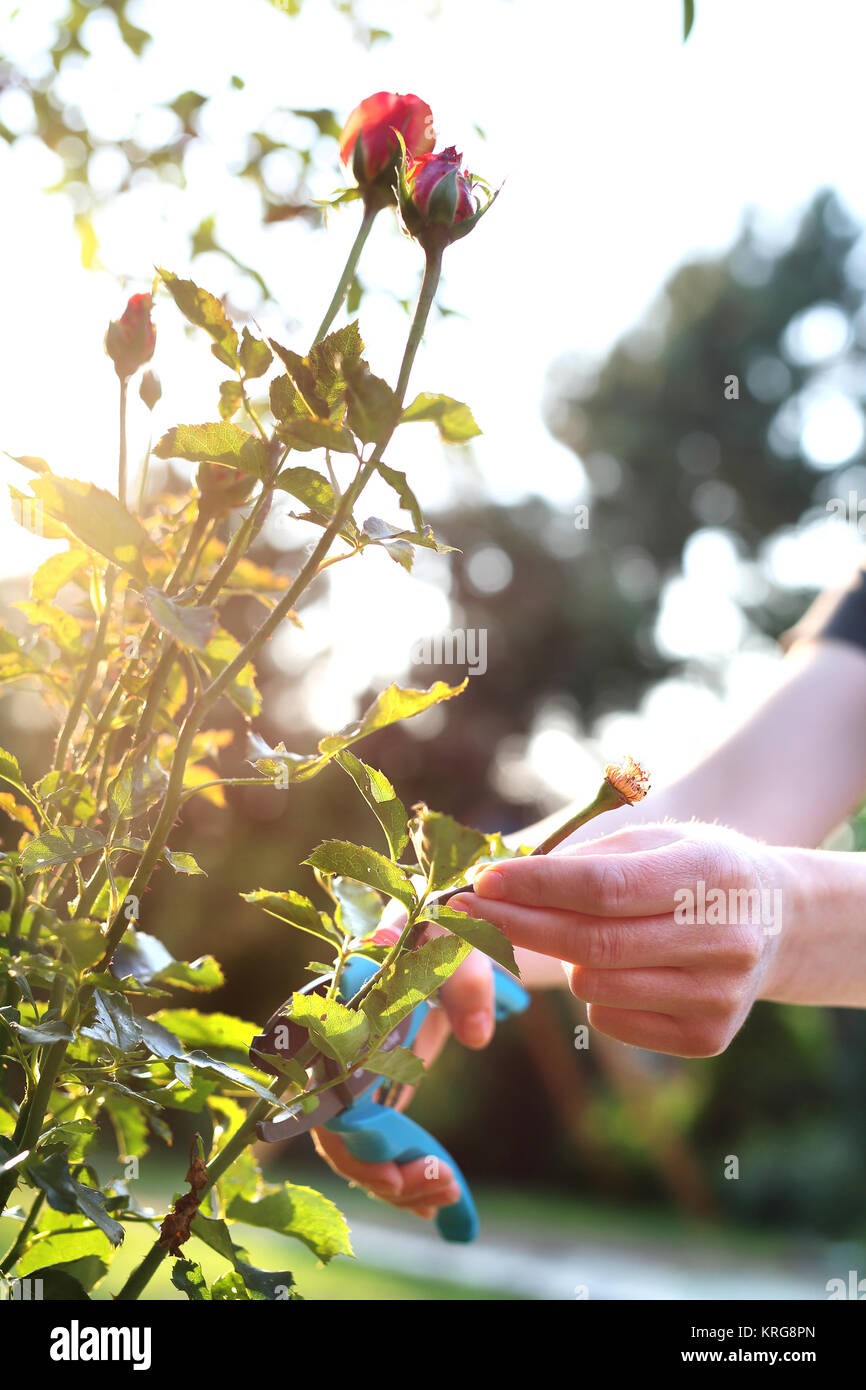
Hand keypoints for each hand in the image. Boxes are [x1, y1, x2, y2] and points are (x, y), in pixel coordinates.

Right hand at [311, 919, 495, 1219]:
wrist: (445, 923)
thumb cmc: (442, 924)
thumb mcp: (457, 938)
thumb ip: (467, 978)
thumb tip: (477, 1035)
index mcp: (337, 1009)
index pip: (319, 1087)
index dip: (348, 1139)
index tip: (392, 1167)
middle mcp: (331, 1045)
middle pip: (332, 1129)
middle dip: (376, 1171)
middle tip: (435, 1186)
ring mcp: (352, 1070)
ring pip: (352, 1146)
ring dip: (393, 1181)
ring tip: (447, 1195)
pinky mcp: (376, 1086)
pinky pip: (375, 1143)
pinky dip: (403, 1175)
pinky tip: (442, 1194)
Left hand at [452, 822, 790, 1057]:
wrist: (777, 922)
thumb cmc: (694, 870)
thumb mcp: (657, 842)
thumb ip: (588, 858)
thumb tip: (501, 881)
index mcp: (710, 874)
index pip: (607, 887)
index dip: (537, 886)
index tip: (482, 882)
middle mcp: (725, 939)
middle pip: (593, 942)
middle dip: (518, 925)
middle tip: (466, 911)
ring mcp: (719, 996)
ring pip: (594, 984)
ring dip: (565, 958)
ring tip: (585, 934)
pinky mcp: (706, 1039)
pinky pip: (610, 1018)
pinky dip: (595, 993)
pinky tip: (625, 968)